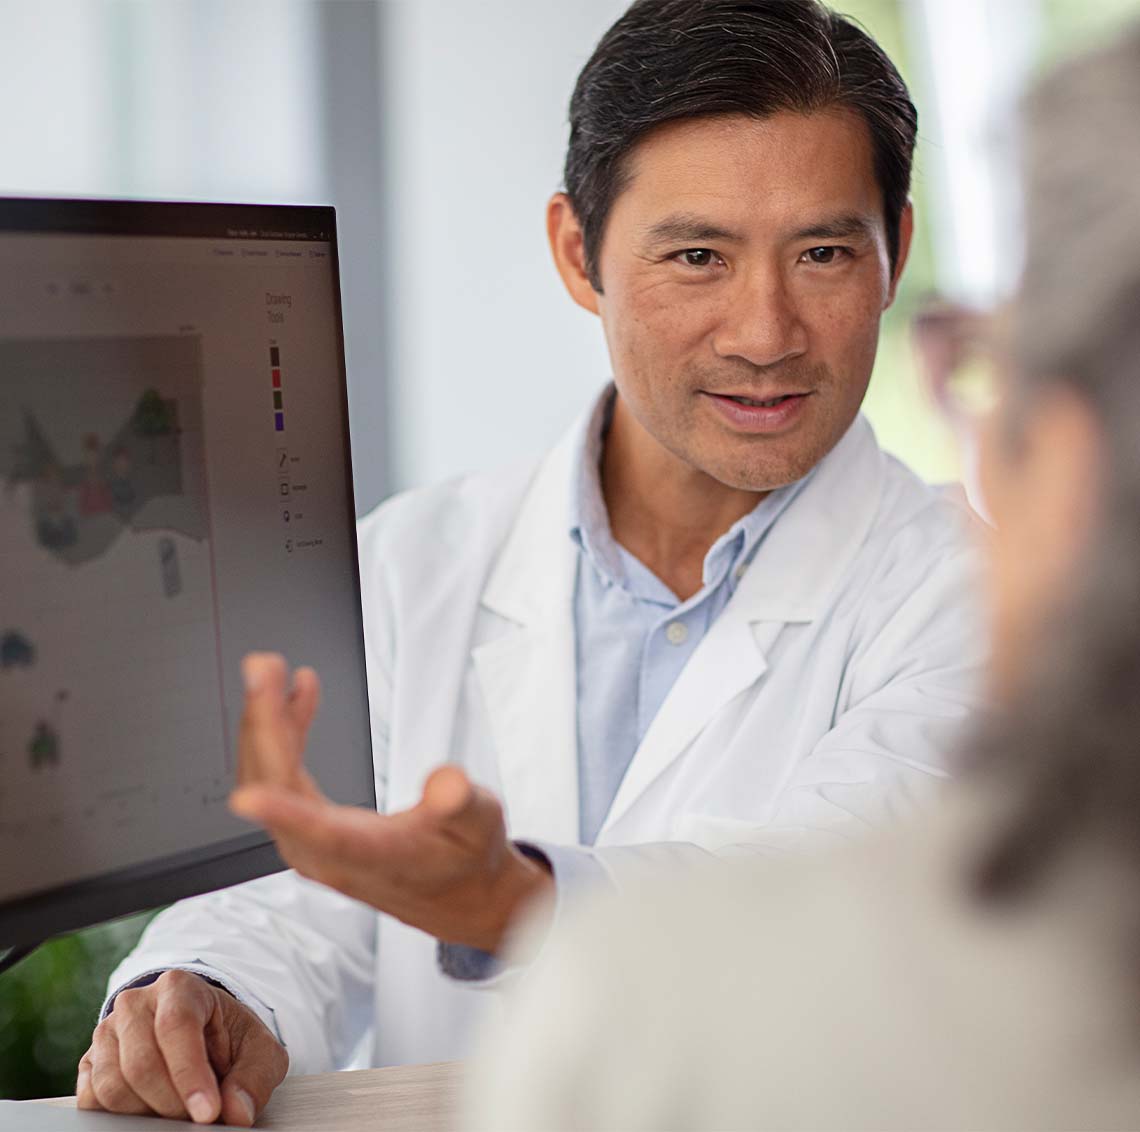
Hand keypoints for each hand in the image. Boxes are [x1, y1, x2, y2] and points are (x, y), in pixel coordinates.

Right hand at [76, 968, 287, 1125]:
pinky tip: (149, 1113)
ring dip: (146, 1114)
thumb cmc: (228, 1038)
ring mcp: (106, 1032)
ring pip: (112, 1087)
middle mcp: (136, 1003)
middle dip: (172, 1103)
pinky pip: (91, 1101)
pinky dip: (119, 1119)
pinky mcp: (90, 1062)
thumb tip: (236, 1114)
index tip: (207, 1113)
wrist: (200, 1031)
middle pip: (141, 1064)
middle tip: (196, 1119)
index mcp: (180, 987)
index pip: (176, 1027)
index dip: (190, 1075)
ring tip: (177, 1114)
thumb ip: (254, 1078)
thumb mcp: (258, 1050)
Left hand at [229, 653, 552, 951]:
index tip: (247, 798)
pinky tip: (298, 701)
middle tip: (262, 667)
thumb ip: (461, 801)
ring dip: (266, 722)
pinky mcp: (309, 831)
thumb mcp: (479, 823)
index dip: (282, 814)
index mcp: (372, 854)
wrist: (459, 894)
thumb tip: (446, 780)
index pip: (322, 835)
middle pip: (279, 789)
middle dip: (264, 722)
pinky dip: (283, 734)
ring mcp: (313, 843)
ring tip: (272, 670)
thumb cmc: (467, 857)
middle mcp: (330, 855)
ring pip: (269, 780)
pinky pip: (282, 779)